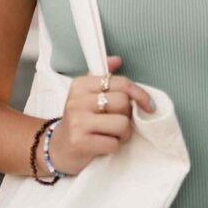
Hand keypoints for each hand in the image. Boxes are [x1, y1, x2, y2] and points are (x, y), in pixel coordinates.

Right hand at [40, 56, 153, 176]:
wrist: (59, 148)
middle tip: (117, 122)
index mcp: (81, 84)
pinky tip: (103, 145)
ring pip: (122, 123)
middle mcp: (78, 100)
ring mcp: (78, 121)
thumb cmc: (81, 120)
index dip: (139, 94)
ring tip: (112, 134)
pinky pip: (113, 143)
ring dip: (123, 134)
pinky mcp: (80, 142)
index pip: (120, 83)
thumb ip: (104, 77)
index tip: (148, 105)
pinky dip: (113, 146)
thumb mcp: (87, 95)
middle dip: (127, 116)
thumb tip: (117, 60)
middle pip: (123, 103)